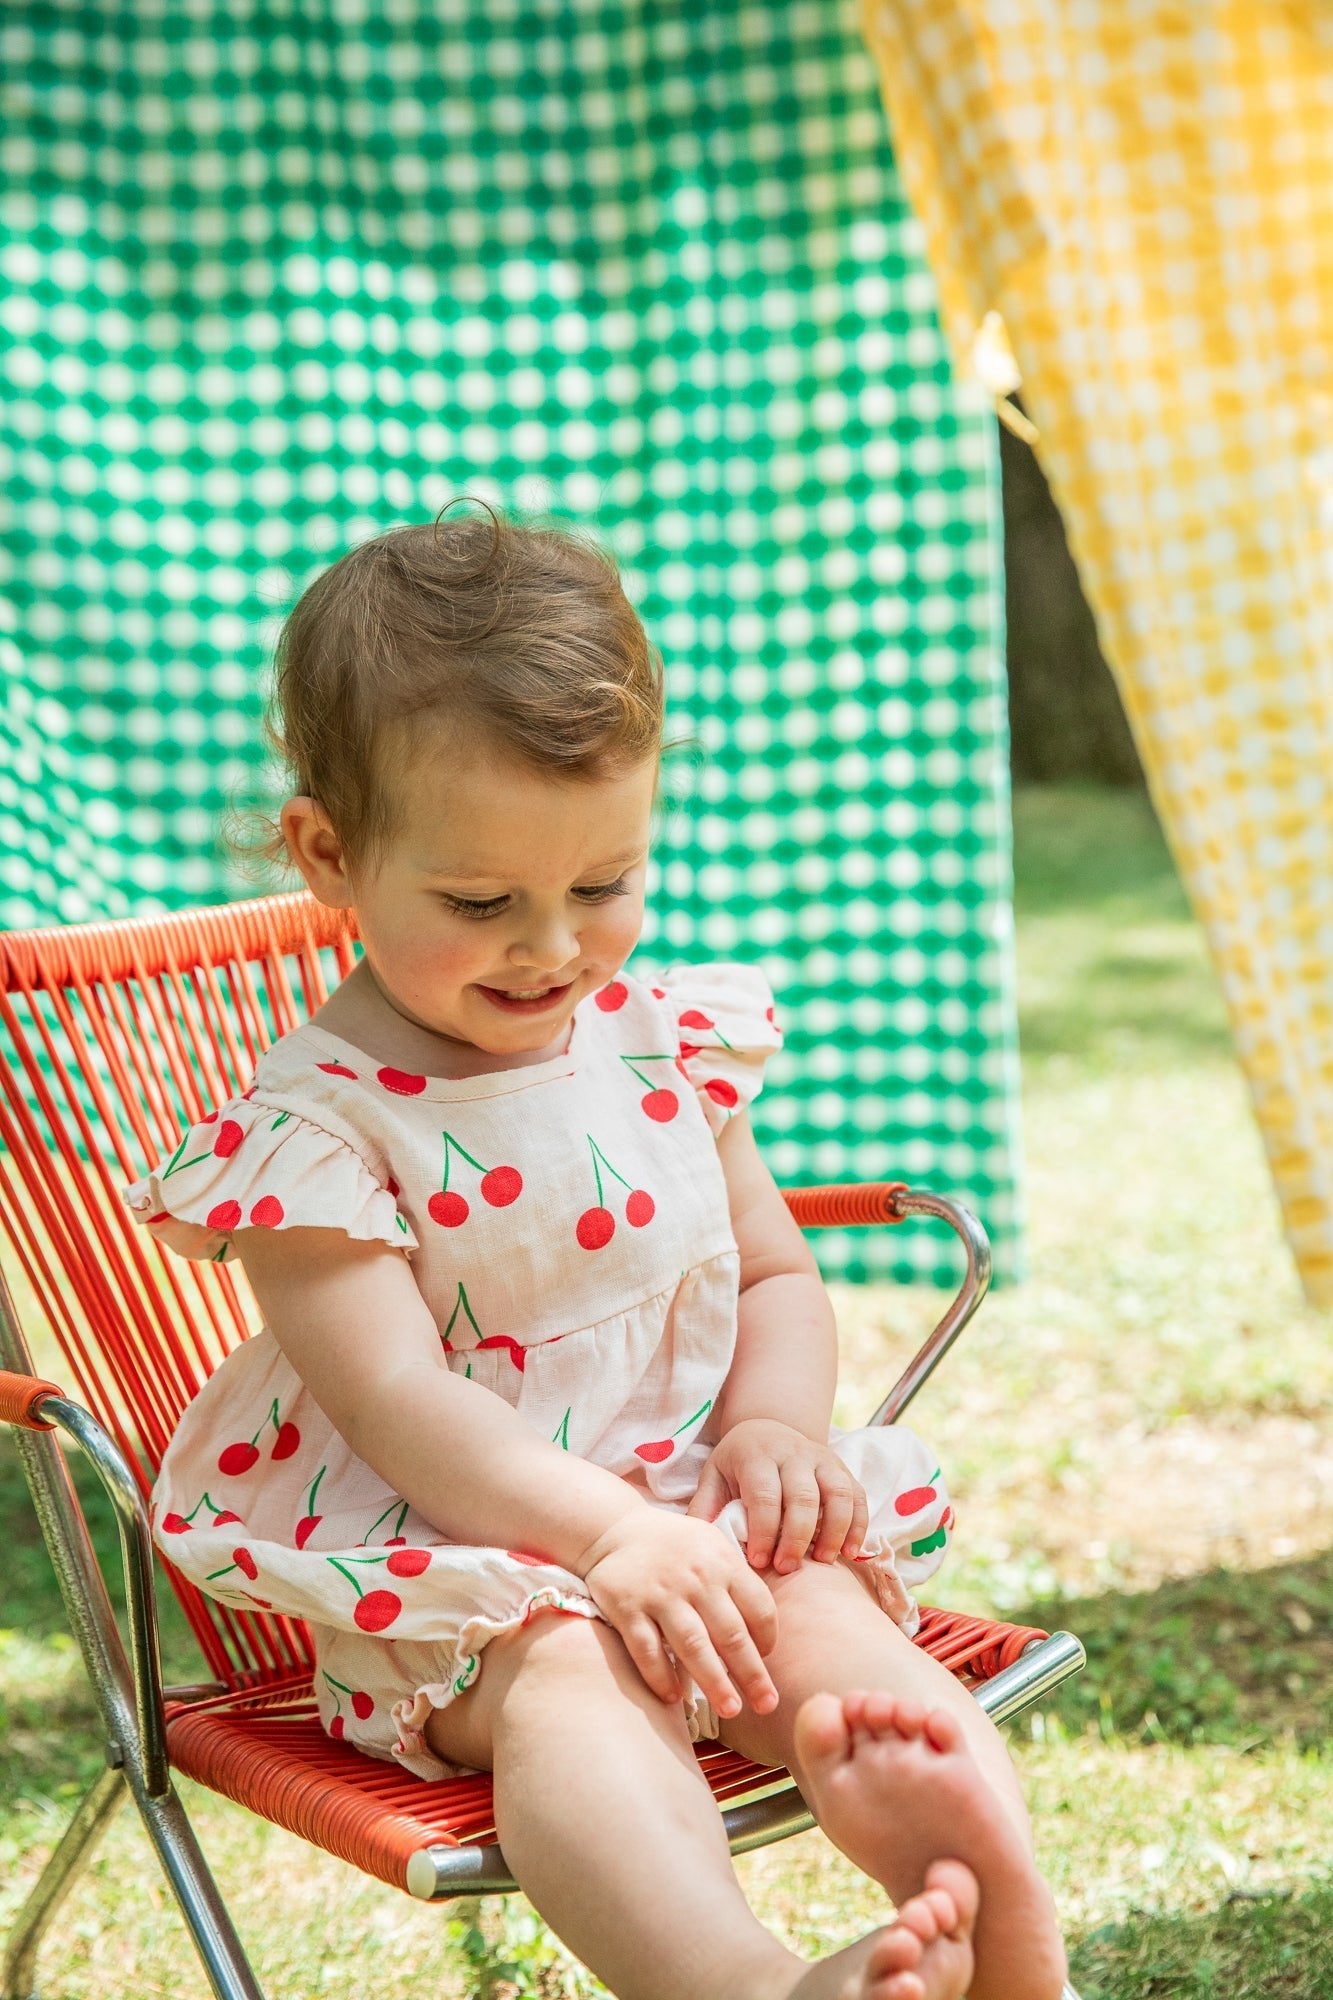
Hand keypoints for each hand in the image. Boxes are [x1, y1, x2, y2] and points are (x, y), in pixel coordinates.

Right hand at [578, 1509, 778, 1720]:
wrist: (613, 1529)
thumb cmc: (674, 1545)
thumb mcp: (712, 1545)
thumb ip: (737, 1579)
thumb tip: (764, 1629)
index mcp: (723, 1562)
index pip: (759, 1608)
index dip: (768, 1639)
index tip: (766, 1660)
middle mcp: (695, 1579)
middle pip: (731, 1635)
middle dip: (752, 1675)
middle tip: (766, 1705)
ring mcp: (660, 1594)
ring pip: (693, 1646)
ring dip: (714, 1682)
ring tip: (731, 1709)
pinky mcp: (627, 1608)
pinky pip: (647, 1649)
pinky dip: (661, 1675)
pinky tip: (674, 1697)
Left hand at [686, 1418, 868, 1574]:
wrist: (768, 1428)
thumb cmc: (739, 1462)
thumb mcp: (715, 1474)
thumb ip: (706, 1505)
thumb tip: (700, 1542)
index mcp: (757, 1455)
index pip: (764, 1495)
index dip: (763, 1531)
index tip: (757, 1560)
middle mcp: (793, 1454)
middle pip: (802, 1497)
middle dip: (796, 1537)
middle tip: (786, 1568)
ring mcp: (822, 1459)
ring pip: (837, 1494)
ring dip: (834, 1531)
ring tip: (822, 1562)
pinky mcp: (842, 1468)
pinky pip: (858, 1495)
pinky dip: (858, 1525)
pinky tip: (850, 1552)